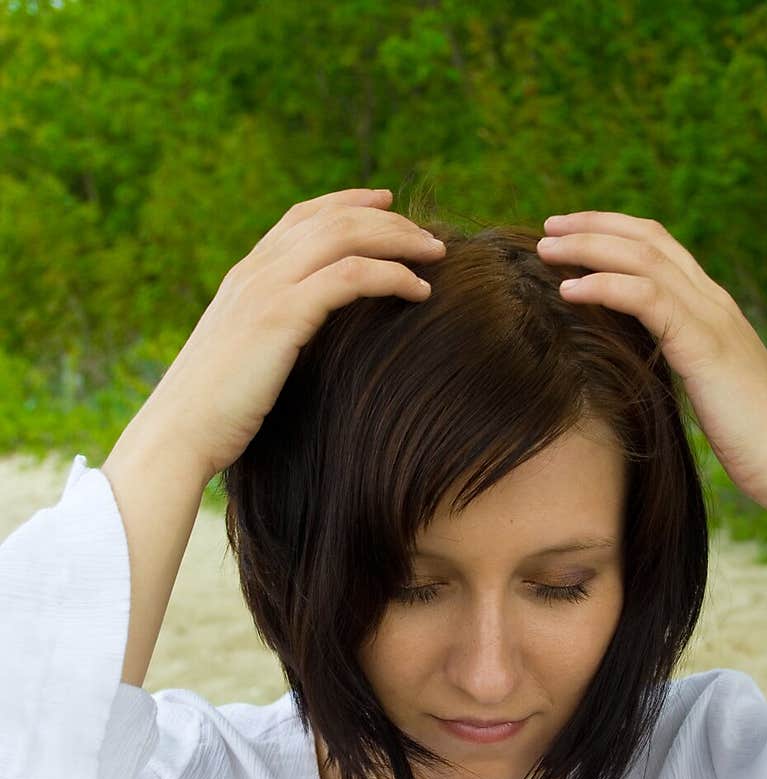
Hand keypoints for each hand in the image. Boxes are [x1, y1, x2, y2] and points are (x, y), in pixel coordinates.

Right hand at [135, 186, 444, 483]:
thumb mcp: (245, 362)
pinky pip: (350, 277)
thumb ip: (272, 338)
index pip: (302, 217)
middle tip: (430, 238)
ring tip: (435, 257)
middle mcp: (255, 271)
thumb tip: (304, 349)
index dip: (349, 203)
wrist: (178, 435)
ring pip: (345, 237)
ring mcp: (266, 289)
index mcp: (245, 277)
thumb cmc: (214, 415)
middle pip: (332, 219)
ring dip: (398, 241)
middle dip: (388, 221)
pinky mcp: (281, 316)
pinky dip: (391, 276)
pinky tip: (419, 292)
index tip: (388, 204)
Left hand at [537, 210, 766, 510]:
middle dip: (593, 225)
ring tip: (546, 248)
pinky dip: (604, 286)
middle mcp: (713, 301)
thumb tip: (635, 364)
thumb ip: (676, 362)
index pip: (660, 247)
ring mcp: (711, 318)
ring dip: (589, 247)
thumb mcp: (704, 387)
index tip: (569, 233)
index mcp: (712, 308)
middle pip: (648, 238)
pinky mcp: (703, 344)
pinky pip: (647, 299)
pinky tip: (567, 290)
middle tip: (548, 225)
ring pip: (644, 258)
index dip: (613, 231)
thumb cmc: (745, 436)